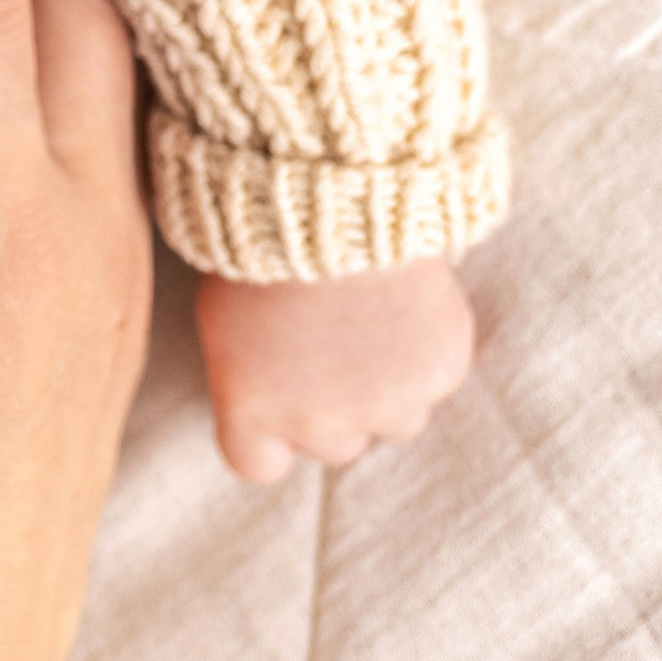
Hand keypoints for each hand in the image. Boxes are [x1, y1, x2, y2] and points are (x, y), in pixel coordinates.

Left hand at [197, 259, 475, 481]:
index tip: (278, 392)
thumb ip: (247, 372)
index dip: (271, 429)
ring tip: (370, 316)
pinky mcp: (440, 372)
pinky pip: (437, 374)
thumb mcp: (221, 312)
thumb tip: (266, 387)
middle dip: (334, 404)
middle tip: (330, 341)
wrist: (330, 198)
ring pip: (395, 417)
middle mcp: (321, 427)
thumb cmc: (258, 241)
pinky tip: (407, 299)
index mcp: (253, 414)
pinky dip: (428, 345)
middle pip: (333, 444)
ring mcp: (387, 405)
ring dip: (388, 382)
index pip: (258, 462)